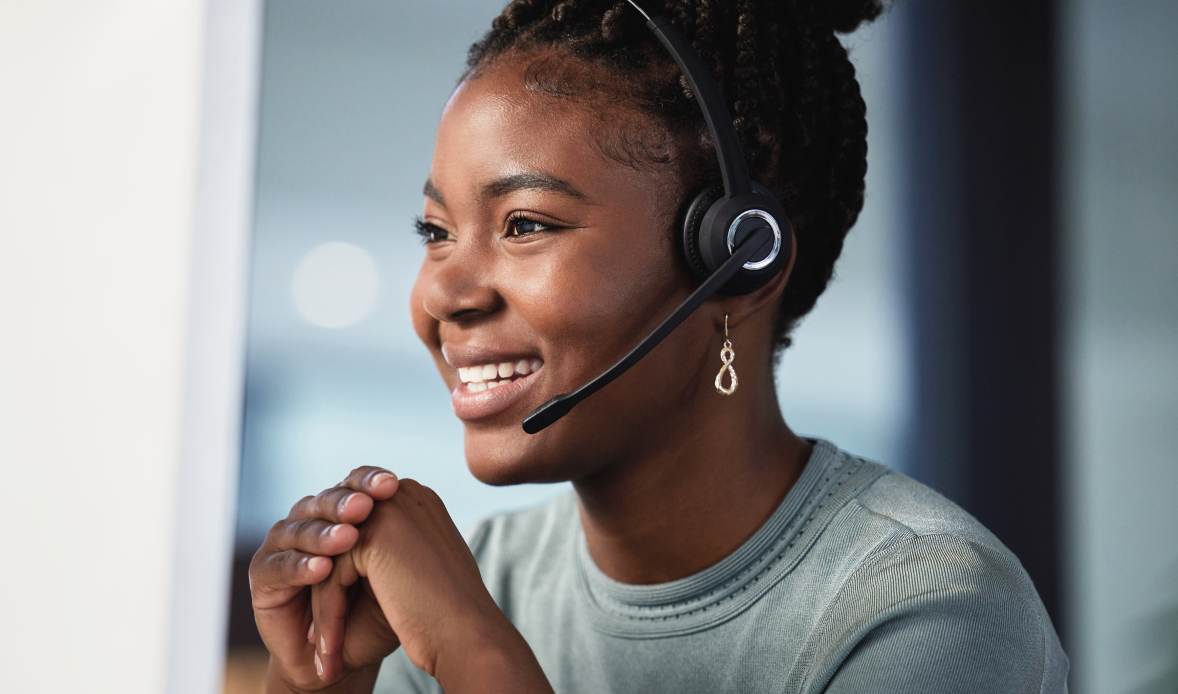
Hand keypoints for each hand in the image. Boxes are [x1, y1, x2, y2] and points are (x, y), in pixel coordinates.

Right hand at [249, 467, 400, 691]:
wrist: (340, 660)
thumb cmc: (371, 613)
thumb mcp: (390, 574)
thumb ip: (396, 539)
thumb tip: (417, 495)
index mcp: (341, 511)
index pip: (355, 486)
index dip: (371, 482)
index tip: (394, 484)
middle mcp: (309, 519)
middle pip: (326, 503)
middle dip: (347, 504)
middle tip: (366, 506)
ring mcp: (282, 543)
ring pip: (302, 531)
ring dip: (325, 535)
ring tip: (348, 538)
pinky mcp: (262, 573)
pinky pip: (282, 566)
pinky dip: (302, 567)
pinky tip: (322, 568)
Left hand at [317, 479, 552, 693]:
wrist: (468, 634)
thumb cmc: (451, 611)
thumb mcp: (422, 565)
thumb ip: (397, 548)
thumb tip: (366, 556)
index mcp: (417, 499)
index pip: (363, 529)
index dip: (348, 574)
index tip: (343, 613)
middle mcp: (405, 494)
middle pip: (343, 541)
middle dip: (331, 588)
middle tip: (320, 634)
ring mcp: (389, 510)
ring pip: (333, 561)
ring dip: (326, 608)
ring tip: (325, 651)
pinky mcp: (373, 535)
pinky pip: (330, 576)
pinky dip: (328, 617)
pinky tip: (329, 651)